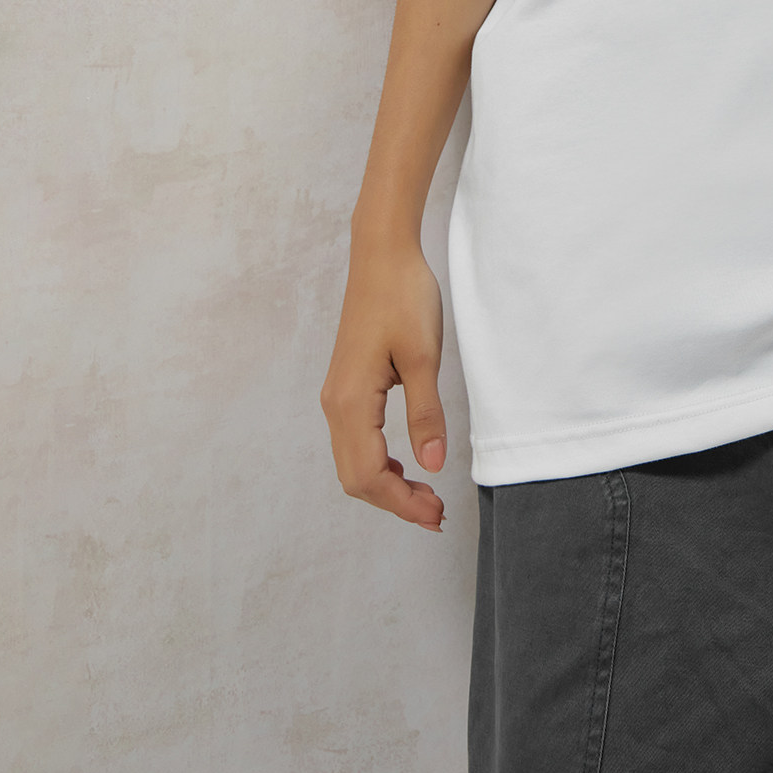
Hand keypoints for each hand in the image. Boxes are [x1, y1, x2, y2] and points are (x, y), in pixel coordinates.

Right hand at [319, 235, 449, 530]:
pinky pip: (355, 441)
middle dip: (394, 502)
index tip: (436, 516)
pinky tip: (406, 465)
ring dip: (386, 485)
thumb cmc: (404, 298)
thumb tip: (432, 465)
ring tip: (426, 496)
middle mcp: (335, 404)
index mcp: (351, 402)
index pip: (368, 475)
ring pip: (353, 462)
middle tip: (436, 514)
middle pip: (355, 478)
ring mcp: (338, 396)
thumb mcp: (424, 357)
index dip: (401, 503)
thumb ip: (427, 413)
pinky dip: (379, 463)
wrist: (382, 255)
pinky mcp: (347, 387)